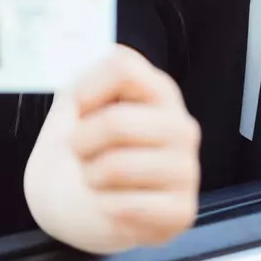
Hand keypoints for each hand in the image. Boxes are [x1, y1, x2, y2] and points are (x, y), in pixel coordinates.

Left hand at [23, 45, 200, 253]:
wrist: (76, 203)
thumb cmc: (82, 150)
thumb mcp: (74, 107)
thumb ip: (78, 76)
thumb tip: (73, 50)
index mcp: (158, 91)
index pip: (123, 67)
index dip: (88, 87)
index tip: (77, 106)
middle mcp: (181, 126)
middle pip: (117, 122)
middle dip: (81, 141)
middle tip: (79, 150)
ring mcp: (187, 170)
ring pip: (117, 166)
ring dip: (91, 176)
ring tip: (96, 177)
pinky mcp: (181, 211)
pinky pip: (126, 205)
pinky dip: (104, 206)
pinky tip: (112, 203)